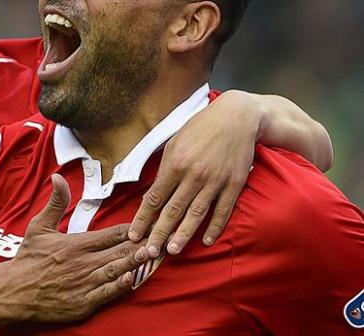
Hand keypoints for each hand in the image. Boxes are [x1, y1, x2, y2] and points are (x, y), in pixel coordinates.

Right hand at [8, 174, 147, 322]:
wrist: (12, 292)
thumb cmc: (27, 259)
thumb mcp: (39, 226)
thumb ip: (55, 203)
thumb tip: (57, 178)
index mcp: (76, 243)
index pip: (111, 234)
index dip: (131, 229)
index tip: (148, 223)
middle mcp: (83, 263)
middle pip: (119, 251)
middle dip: (141, 245)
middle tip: (161, 239)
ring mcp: (84, 284)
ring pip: (117, 271)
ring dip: (136, 263)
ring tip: (155, 256)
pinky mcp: (82, 304)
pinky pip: (106, 294)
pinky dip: (121, 286)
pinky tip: (134, 279)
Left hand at [128, 91, 256, 256]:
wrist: (236, 117)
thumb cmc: (201, 127)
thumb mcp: (175, 141)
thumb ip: (164, 167)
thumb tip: (152, 190)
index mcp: (175, 163)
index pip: (154, 197)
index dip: (143, 218)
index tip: (135, 233)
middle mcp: (193, 175)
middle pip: (173, 210)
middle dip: (159, 233)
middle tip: (149, 253)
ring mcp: (215, 181)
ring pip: (196, 214)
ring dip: (183, 234)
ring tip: (173, 250)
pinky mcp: (233, 184)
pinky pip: (223, 210)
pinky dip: (214, 226)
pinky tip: (206, 240)